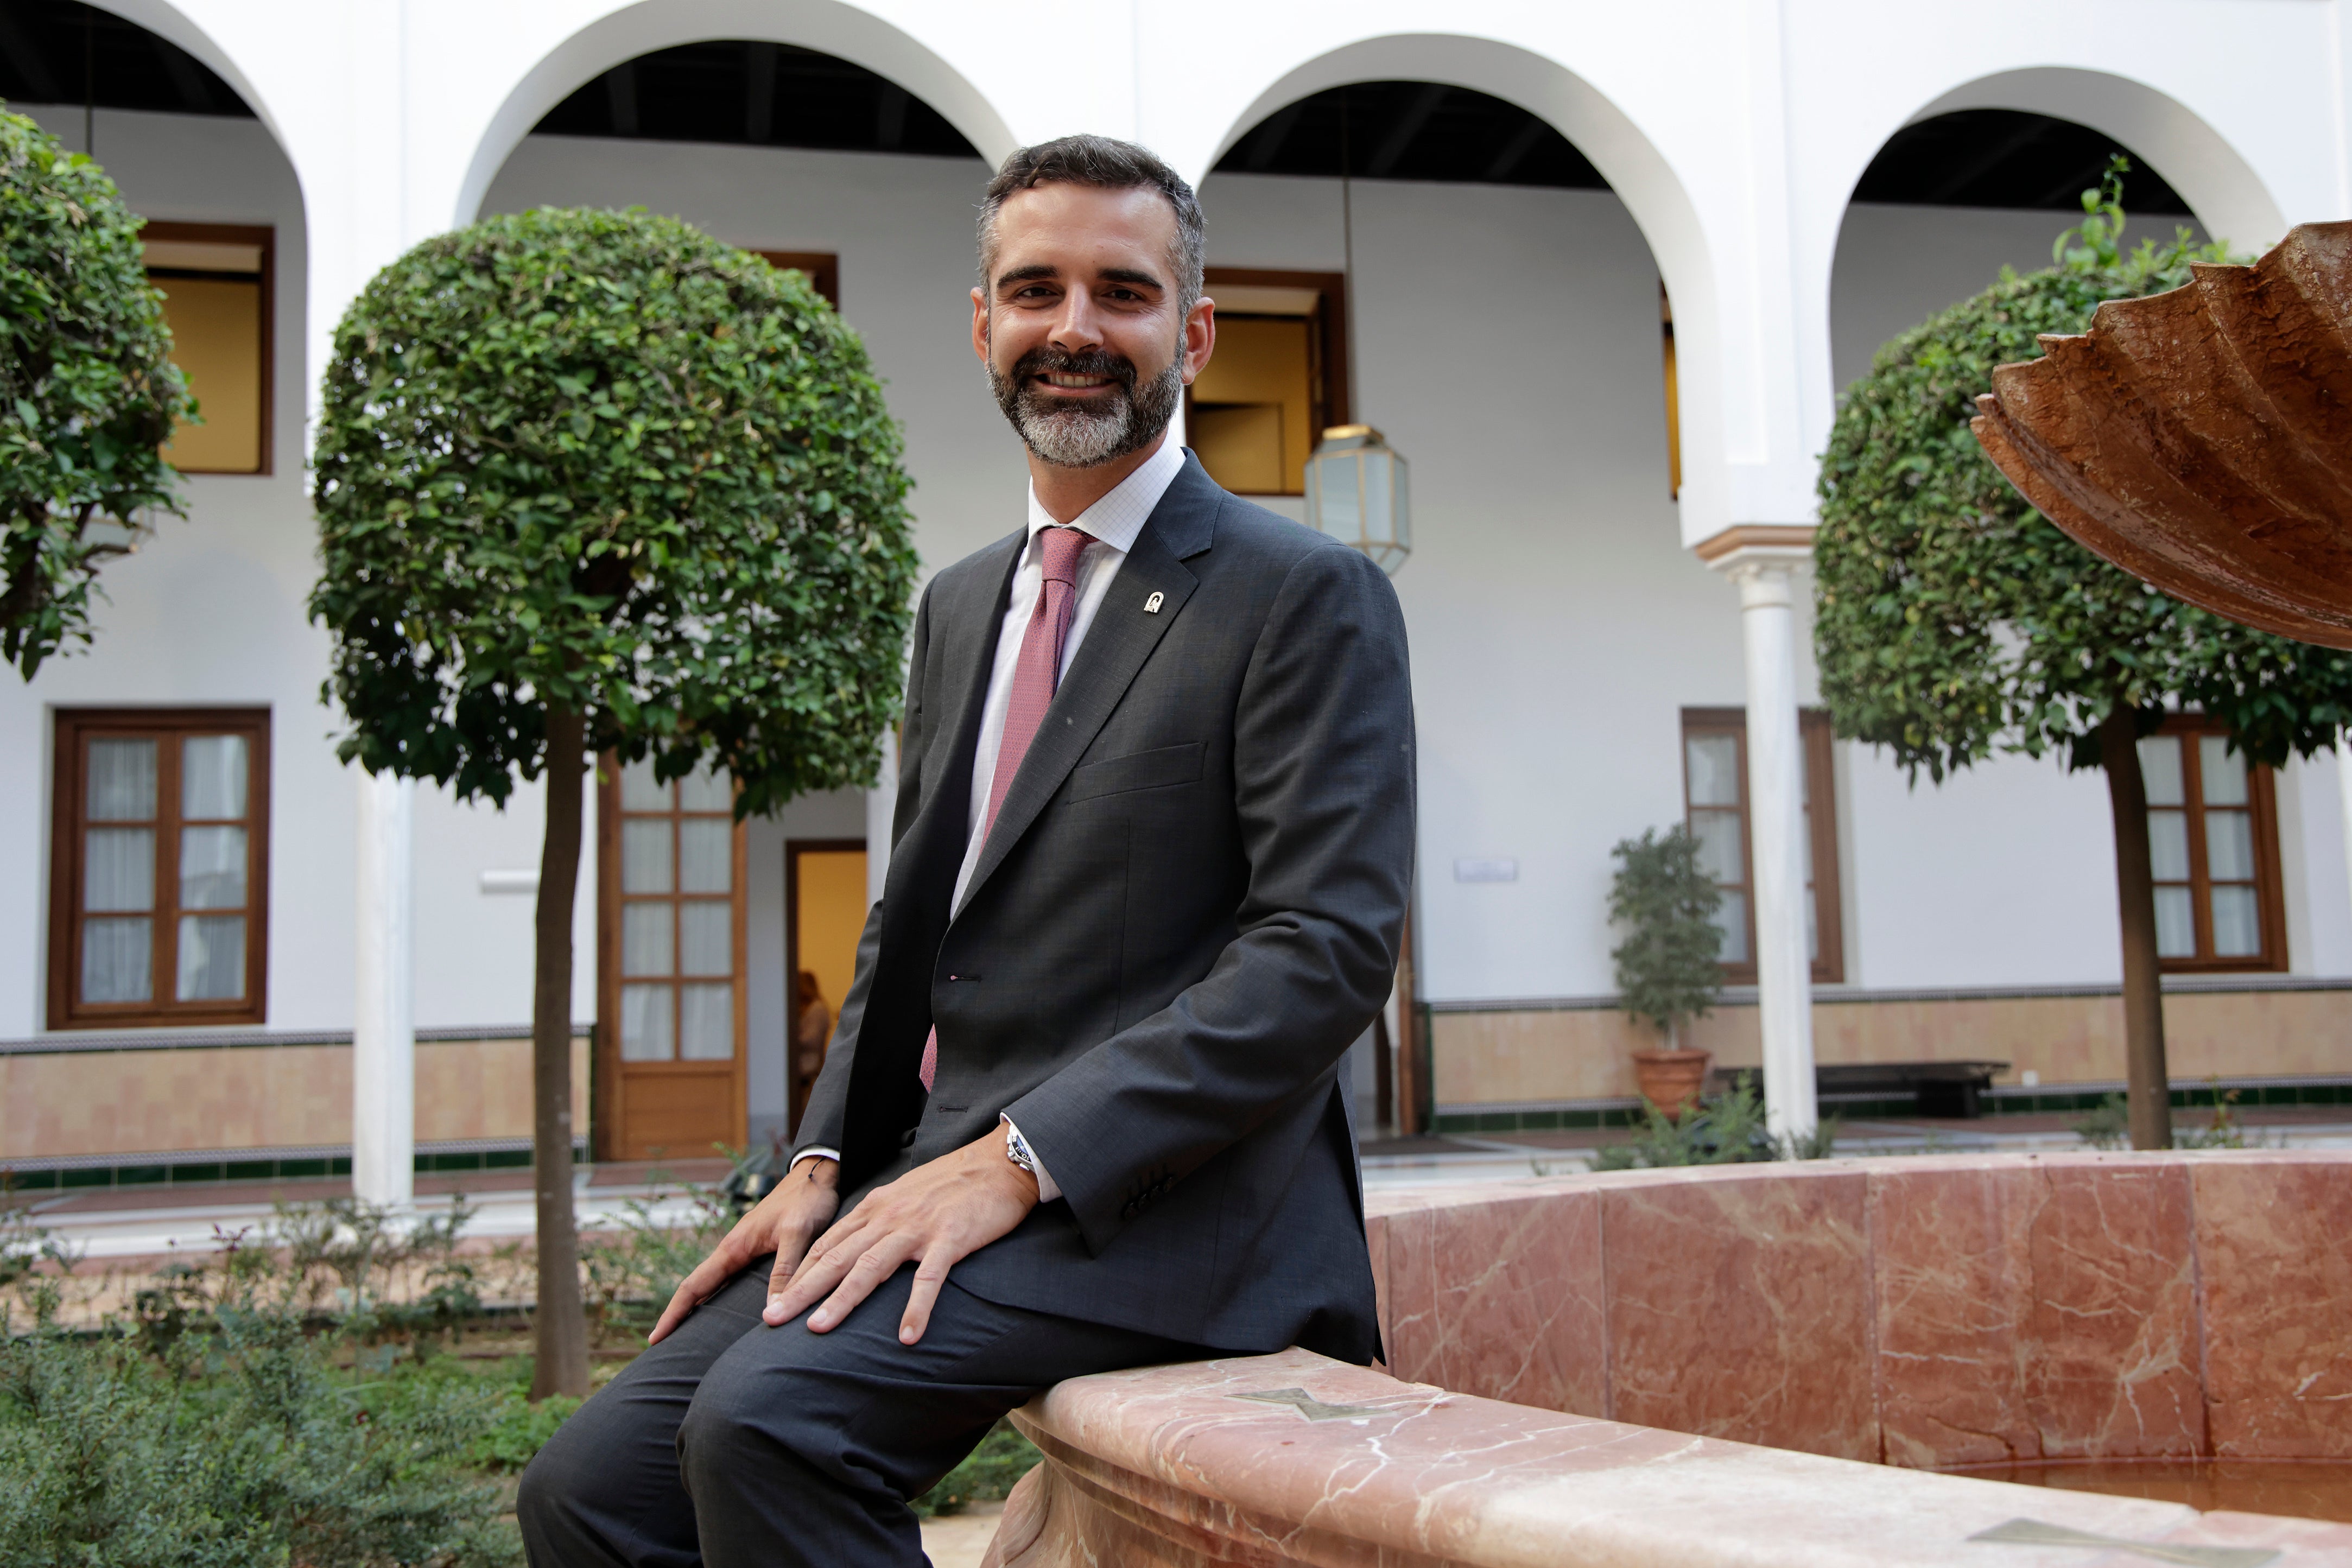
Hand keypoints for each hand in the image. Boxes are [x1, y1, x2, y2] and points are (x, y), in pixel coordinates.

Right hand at [647, 1155, 840, 1345]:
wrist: (817, 1174)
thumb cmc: (806, 1200)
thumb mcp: (797, 1234)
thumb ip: (785, 1270)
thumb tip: (771, 1313)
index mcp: (734, 1247)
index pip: (694, 1285)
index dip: (674, 1313)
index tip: (655, 1339)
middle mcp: (733, 1250)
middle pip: (698, 1289)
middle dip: (679, 1317)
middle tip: (662, 1349)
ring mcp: (744, 1250)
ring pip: (714, 1285)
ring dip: (698, 1309)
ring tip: (688, 1340)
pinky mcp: (758, 1251)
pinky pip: (732, 1280)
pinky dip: (720, 1298)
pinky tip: (725, 1314)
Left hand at [765, 1124, 1039, 1345]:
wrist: (998, 1163)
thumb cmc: (953, 1184)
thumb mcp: (905, 1196)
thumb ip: (879, 1220)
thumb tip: (855, 1247)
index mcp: (876, 1208)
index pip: (828, 1245)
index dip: (799, 1274)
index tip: (774, 1301)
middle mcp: (888, 1218)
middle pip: (837, 1258)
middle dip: (801, 1290)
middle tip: (773, 1319)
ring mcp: (918, 1228)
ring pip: (871, 1267)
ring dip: (842, 1300)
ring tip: (818, 1329)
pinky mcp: (950, 1239)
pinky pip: (929, 1279)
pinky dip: (917, 1308)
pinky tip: (908, 1336)